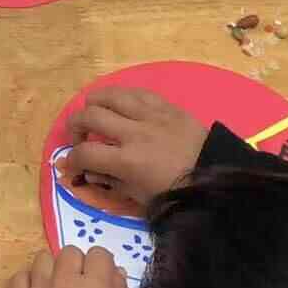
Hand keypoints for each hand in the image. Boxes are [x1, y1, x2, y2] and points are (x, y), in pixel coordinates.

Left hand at [8, 247, 130, 287]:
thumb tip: (116, 271)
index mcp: (95, 284)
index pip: (99, 254)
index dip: (101, 266)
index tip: (101, 280)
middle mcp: (65, 278)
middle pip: (70, 252)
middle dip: (76, 265)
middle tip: (79, 286)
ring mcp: (39, 287)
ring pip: (43, 258)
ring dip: (51, 269)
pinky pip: (20, 276)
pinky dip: (28, 282)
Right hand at [61, 87, 209, 210]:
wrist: (217, 177)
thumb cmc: (177, 192)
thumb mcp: (140, 197)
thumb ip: (111, 182)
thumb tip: (89, 172)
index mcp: (128, 161)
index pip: (84, 153)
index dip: (70, 160)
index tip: (70, 165)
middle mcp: (135, 133)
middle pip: (90, 116)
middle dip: (74, 126)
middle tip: (78, 138)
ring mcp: (151, 115)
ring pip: (110, 95)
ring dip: (94, 103)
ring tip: (95, 114)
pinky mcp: (166, 106)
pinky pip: (136, 91)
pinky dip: (121, 96)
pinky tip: (120, 105)